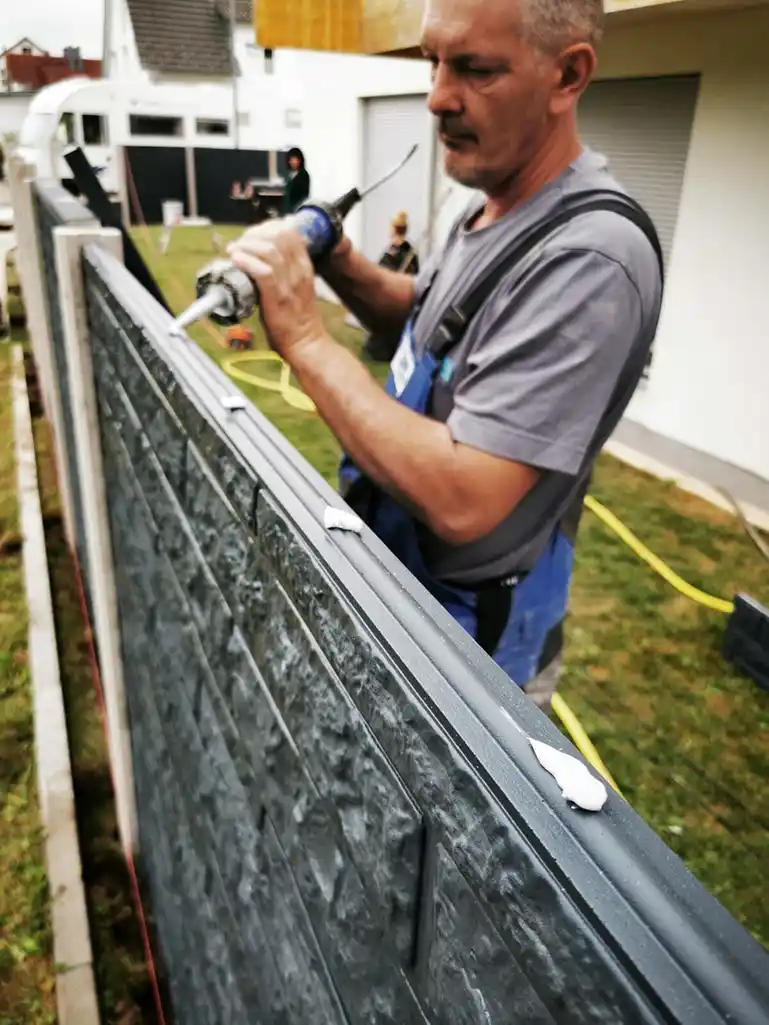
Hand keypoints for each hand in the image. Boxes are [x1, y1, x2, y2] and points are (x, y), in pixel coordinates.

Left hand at [227, 219, 325, 361]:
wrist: (306, 343)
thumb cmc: (297, 318)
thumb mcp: (296, 286)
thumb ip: (284, 269)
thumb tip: (261, 256)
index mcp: (304, 267)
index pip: (289, 232)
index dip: (267, 227)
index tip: (252, 235)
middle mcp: (298, 271)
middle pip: (278, 236)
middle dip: (254, 234)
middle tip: (240, 244)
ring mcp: (289, 284)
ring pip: (269, 250)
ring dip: (246, 246)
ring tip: (235, 252)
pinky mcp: (277, 298)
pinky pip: (262, 272)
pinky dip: (246, 262)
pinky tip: (236, 261)